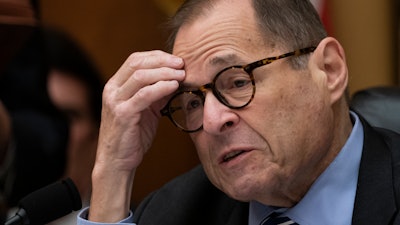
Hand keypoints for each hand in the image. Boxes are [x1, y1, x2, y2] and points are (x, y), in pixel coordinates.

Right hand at [89, 50, 184, 221]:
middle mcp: (112, 90)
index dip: (157, 56)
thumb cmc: (132, 135)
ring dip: (164, 73)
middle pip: (137, 63)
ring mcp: (115, 102)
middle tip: (181, 64)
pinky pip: (144, 95)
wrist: (117, 161)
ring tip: (181, 74)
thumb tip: (176, 79)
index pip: (135, 60)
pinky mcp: (122, 114)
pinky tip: (174, 86)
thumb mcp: (145, 110)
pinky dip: (160, 88)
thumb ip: (156, 94)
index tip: (176, 59)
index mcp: (116, 86)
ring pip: (140, 76)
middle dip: (162, 61)